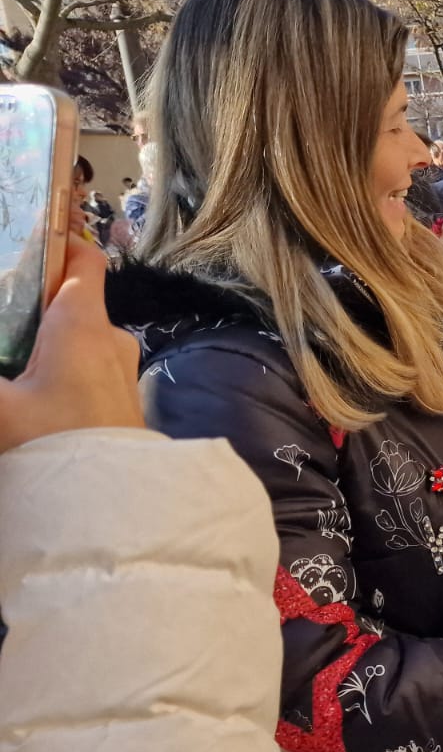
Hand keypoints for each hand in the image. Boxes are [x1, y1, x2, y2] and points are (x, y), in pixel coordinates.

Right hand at [0, 234, 141, 454]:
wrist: (113, 508)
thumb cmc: (54, 447)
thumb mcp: (0, 407)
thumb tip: (1, 376)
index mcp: (83, 324)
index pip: (83, 261)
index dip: (59, 244)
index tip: (30, 243)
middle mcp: (112, 342)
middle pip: (72, 304)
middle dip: (37, 306)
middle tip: (8, 317)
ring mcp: (122, 374)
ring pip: (81, 341)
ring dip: (48, 344)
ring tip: (13, 358)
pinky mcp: (122, 405)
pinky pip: (89, 373)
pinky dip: (62, 373)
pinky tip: (35, 395)